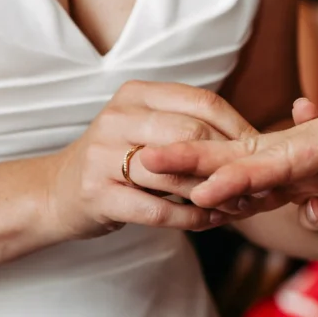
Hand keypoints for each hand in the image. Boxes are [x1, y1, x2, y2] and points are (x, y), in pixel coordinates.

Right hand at [42, 80, 265, 239]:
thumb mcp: (147, 130)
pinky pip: (158, 210)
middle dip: (230, 162)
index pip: (202, 102)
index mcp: (137, 94)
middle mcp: (118, 118)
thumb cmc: (117, 161)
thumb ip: (189, 127)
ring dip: (215, 194)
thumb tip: (255, 142)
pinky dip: (191, 219)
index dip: (239, 128)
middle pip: (193, 135)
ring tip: (241, 206)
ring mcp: (103, 156)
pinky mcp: (98, 195)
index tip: (261, 151)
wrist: (55, 192)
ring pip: (177, 174)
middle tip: (257, 183)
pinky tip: (211, 222)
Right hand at [141, 107, 317, 267]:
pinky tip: (197, 204)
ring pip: (252, 170)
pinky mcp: (312, 182)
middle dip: (201, 160)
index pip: (284, 156)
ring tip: (151, 174)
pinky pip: (265, 189)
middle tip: (147, 162)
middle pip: (253, 153)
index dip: (242, 176)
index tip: (203, 192)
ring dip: (207, 176)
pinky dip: (234, 196)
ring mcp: (315, 161)